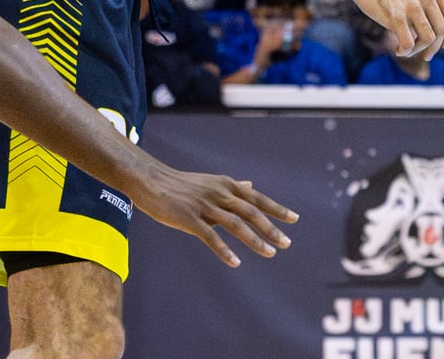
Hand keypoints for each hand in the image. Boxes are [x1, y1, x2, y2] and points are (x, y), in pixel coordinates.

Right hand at [133, 166, 296, 267]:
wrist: (149, 180)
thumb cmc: (179, 183)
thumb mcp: (209, 181)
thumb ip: (231, 187)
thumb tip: (250, 185)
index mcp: (224, 184)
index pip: (256, 198)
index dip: (276, 208)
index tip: (294, 219)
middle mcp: (218, 193)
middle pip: (250, 212)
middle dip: (270, 228)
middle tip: (286, 243)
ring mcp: (204, 205)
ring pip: (235, 224)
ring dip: (255, 239)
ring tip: (270, 253)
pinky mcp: (189, 218)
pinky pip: (210, 236)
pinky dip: (224, 249)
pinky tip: (236, 262)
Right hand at [344, 0, 443, 60]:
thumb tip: (436, 22)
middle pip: (441, 30)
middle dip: (435, 47)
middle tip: (426, 56)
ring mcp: (412, 5)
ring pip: (428, 38)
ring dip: (419, 50)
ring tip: (408, 51)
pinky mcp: (396, 15)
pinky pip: (409, 42)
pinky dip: (406, 51)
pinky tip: (399, 50)